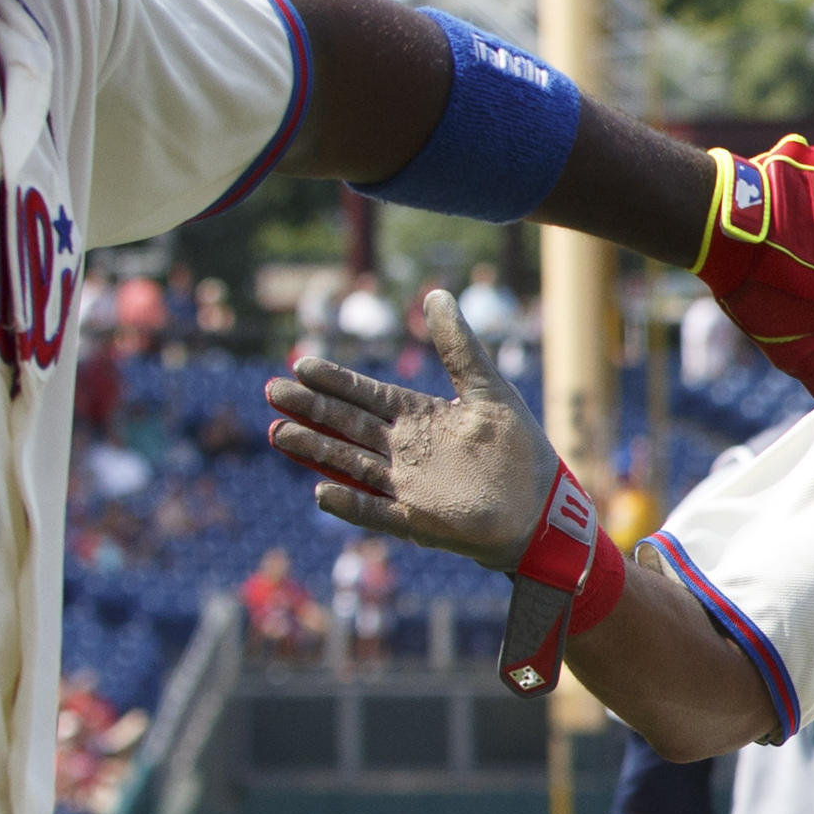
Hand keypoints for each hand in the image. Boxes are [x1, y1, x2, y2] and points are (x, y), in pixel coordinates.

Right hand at [266, 293, 611, 693]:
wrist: (542, 507)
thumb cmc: (519, 450)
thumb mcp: (489, 388)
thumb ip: (460, 346)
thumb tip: (436, 294)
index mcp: (420, 417)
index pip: (368, 395)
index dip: (335, 381)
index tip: (301, 365)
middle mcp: (405, 450)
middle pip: (348, 425)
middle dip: (311, 409)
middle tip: (272, 392)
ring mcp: (407, 486)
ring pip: (351, 464)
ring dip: (316, 450)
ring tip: (278, 432)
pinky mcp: (418, 520)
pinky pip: (377, 512)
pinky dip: (351, 504)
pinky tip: (320, 491)